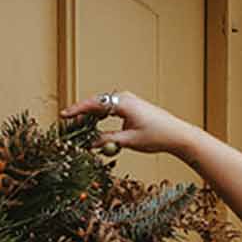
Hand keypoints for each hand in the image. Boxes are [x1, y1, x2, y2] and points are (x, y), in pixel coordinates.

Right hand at [60, 91, 192, 156]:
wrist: (177, 134)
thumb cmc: (157, 136)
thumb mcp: (129, 141)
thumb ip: (107, 140)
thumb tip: (89, 143)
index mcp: (123, 103)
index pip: (94, 104)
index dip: (77, 110)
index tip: (64, 115)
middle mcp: (125, 98)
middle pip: (97, 102)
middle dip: (82, 113)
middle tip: (68, 123)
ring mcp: (129, 101)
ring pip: (104, 105)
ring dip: (92, 115)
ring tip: (79, 126)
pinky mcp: (132, 107)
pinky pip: (112, 108)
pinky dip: (102, 116)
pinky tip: (96, 124)